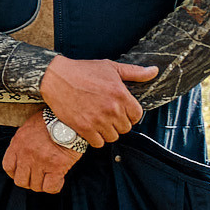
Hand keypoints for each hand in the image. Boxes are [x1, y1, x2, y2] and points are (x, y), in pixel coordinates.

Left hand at [3, 117, 81, 193]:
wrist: (70, 119)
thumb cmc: (51, 122)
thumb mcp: (29, 128)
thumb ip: (23, 143)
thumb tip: (23, 155)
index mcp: (18, 144)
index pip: (8, 167)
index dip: (15, 174)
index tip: (24, 173)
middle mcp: (26, 154)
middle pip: (20, 181)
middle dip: (29, 182)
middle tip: (38, 177)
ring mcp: (41, 161)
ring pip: (36, 186)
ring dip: (43, 184)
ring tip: (50, 177)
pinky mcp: (57, 166)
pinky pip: (50, 187)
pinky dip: (54, 187)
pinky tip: (59, 179)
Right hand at [37, 56, 156, 144]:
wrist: (55, 77)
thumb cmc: (82, 71)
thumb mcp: (110, 67)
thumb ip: (134, 72)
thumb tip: (155, 71)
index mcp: (121, 95)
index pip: (137, 116)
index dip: (130, 115)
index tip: (121, 112)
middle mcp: (111, 109)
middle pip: (125, 128)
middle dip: (118, 123)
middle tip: (108, 117)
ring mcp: (97, 120)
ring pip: (112, 137)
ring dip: (107, 132)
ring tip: (100, 123)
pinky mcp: (83, 127)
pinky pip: (98, 143)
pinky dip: (95, 139)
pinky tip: (91, 129)